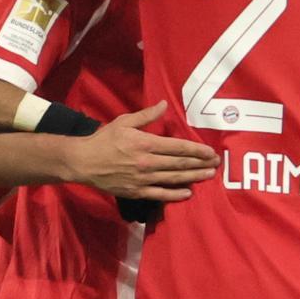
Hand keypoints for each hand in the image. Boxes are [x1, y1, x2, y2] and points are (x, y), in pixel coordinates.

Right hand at [61, 102, 218, 201]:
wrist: (82, 162)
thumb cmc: (103, 139)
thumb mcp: (123, 121)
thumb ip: (146, 115)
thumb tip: (164, 104)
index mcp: (145, 143)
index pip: (177, 147)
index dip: (197, 149)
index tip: (210, 152)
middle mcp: (147, 162)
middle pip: (180, 163)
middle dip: (200, 163)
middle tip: (216, 163)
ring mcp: (143, 179)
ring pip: (174, 178)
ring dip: (193, 177)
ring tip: (209, 175)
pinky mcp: (136, 191)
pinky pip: (160, 194)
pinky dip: (175, 194)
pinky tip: (188, 192)